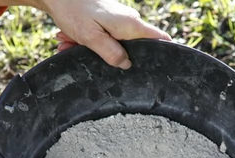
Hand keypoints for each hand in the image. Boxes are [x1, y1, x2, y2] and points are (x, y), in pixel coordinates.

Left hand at [38, 0, 170, 67]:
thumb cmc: (73, 11)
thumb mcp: (91, 37)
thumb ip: (110, 53)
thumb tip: (126, 65)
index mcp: (131, 25)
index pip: (160, 39)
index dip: (163, 54)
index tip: (154, 70)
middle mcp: (129, 22)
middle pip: (134, 49)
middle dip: (113, 58)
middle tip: (89, 55)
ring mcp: (120, 22)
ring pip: (115, 46)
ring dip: (94, 50)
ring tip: (72, 45)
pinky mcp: (109, 22)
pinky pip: (105, 39)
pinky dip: (89, 43)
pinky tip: (71, 41)